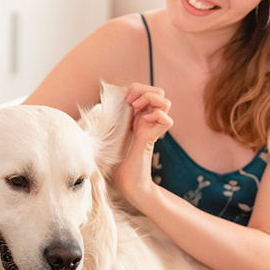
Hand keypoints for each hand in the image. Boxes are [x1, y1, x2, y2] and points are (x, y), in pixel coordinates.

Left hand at [114, 83, 172, 206]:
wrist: (126, 182)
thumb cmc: (117, 160)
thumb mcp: (112, 133)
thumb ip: (113, 118)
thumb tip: (102, 102)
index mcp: (139, 116)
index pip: (147, 90)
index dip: (137, 88)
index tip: (125, 97)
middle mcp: (147, 120)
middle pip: (159, 92)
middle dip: (144, 90)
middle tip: (131, 102)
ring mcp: (152, 128)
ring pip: (166, 101)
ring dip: (150, 99)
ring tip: (137, 109)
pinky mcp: (152, 138)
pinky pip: (167, 120)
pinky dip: (156, 116)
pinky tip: (144, 122)